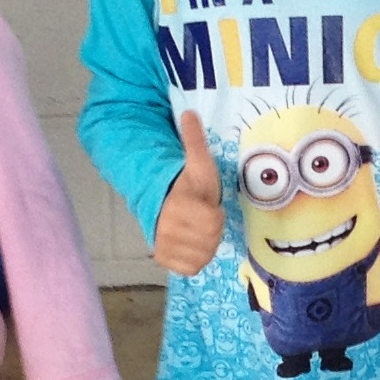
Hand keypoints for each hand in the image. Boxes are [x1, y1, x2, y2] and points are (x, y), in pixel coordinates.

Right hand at [151, 111, 224, 277]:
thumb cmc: (189, 184)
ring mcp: (164, 247)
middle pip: (210, 239)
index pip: (213, 221)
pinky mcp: (164, 260)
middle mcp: (167, 229)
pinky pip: (191, 267)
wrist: (163, 202)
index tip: (207, 204)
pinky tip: (191, 244)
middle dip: (212, 229)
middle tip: (203, 217)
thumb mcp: (197, 163)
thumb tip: (189, 112)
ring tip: (197, 229)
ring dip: (206, 244)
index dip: (216, 213)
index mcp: (178, 205)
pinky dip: (195, 258)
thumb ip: (194, 140)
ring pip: (203, 255)